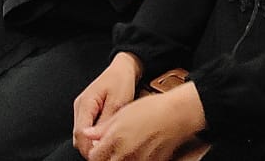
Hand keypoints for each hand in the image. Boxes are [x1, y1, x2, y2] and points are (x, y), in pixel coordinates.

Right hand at [73, 53, 141, 157]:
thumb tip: (99, 142)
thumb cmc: (121, 81)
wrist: (122, 68)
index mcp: (85, 103)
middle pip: (78, 137)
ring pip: (81, 135)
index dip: (89, 148)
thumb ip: (106, 122)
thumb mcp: (118, 102)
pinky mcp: (87, 112)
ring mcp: (82, 110)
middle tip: (106, 154)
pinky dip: (94, 137)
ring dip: (92, 143)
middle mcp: (80, 107)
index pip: (80, 133)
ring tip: (107, 147)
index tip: (100, 156)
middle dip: (90, 148)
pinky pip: (86, 130)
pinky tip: (105, 139)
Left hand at [84, 82, 205, 160]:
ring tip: (125, 148)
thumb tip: (88, 134)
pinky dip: (131, 160)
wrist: (177, 115)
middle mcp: (124, 154)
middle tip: (109, 148)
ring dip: (117, 159)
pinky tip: (135, 151)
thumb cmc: (152, 109)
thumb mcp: (123, 112)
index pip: (93, 156)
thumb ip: (102, 127)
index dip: (94, 151)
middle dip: (104, 157)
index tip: (98, 146)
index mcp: (115, 139)